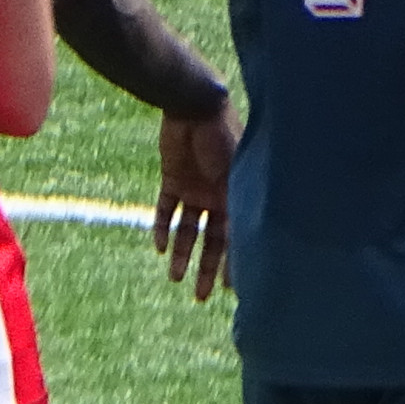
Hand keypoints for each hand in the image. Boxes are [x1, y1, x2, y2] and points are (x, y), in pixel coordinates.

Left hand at [152, 102, 235, 301]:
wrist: (194, 107)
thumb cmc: (223, 136)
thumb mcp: (234, 175)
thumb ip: (239, 203)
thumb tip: (247, 240)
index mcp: (240, 194)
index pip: (239, 236)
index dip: (237, 262)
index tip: (236, 289)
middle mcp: (219, 195)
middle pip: (214, 240)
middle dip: (209, 268)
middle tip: (202, 296)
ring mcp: (195, 188)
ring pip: (187, 229)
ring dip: (181, 253)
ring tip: (174, 278)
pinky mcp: (172, 179)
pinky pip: (165, 209)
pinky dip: (160, 227)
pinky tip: (157, 248)